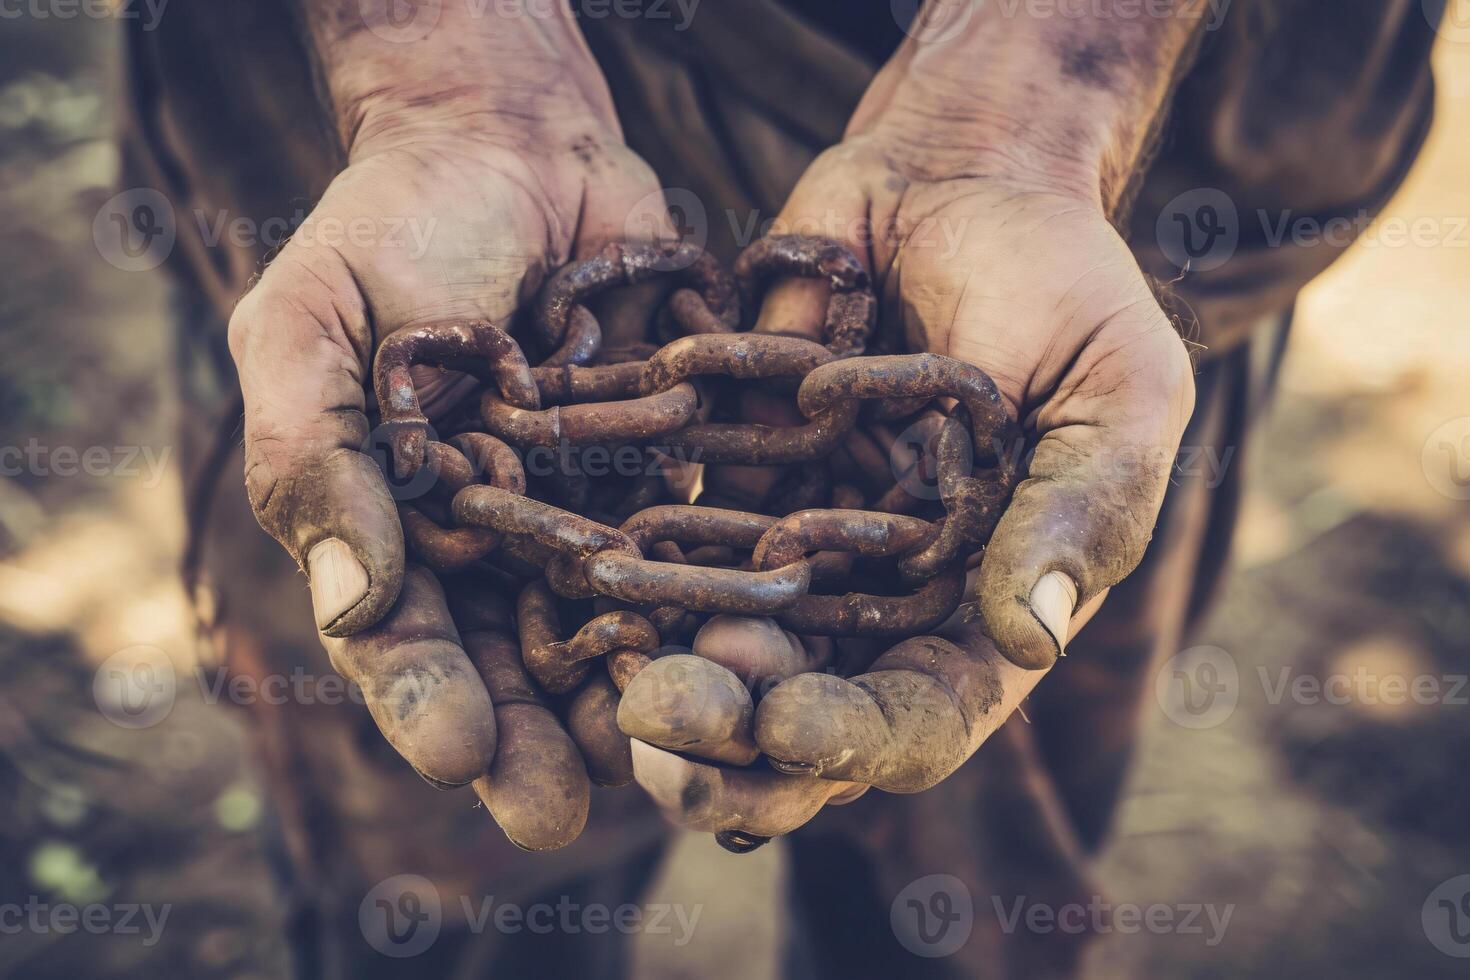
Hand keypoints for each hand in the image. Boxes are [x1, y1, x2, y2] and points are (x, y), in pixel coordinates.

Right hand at [228, 4, 673, 841]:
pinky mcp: (667, 470)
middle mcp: (493, 543)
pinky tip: (747, 643)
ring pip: (612, 627)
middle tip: (559, 815)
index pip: (403, 638)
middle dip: (534, 737)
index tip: (454, 755)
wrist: (511, 145)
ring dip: (637, 693)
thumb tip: (349, 606)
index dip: (424, 699)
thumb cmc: (388, 228)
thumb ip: (319, 460)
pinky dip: (716, 594)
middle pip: (513, 661)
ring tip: (668, 757)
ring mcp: (584, 512)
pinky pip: (692, 542)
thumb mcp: (313, 329)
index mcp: (392, 529)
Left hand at [626, 3, 1201, 838]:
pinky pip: (679, 537)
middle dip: (734, 739)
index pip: (924, 713)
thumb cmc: (1061, 283)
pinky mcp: (736, 479)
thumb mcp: (1111, 391)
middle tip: (665, 730)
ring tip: (613, 675)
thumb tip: (1031, 640)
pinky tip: (582, 573)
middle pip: (806, 706)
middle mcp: (884, 598)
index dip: (858, 737)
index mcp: (985, 605)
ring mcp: (803, 544)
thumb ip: (1078, 513)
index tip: (786, 726)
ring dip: (666, 667)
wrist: (954, 178)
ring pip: (726, 640)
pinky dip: (637, 564)